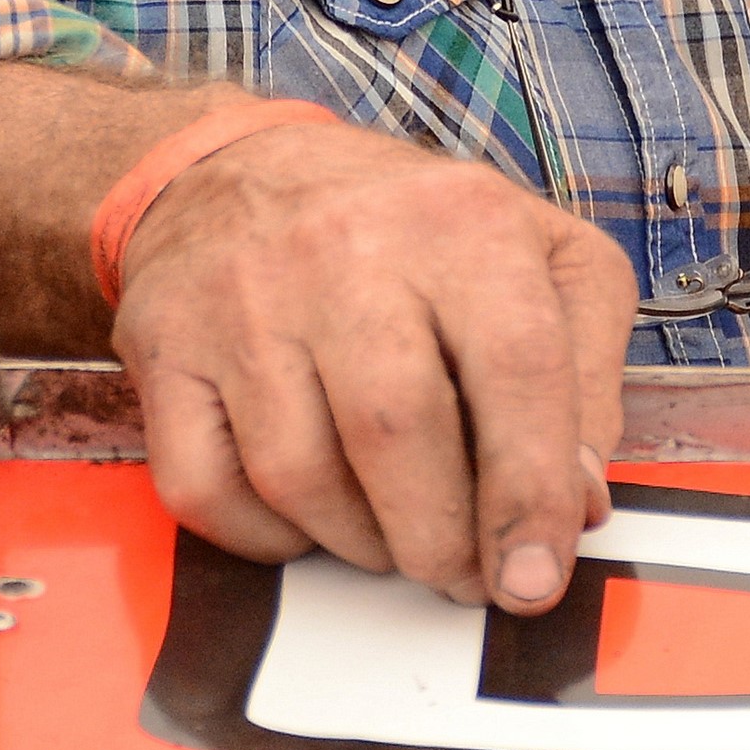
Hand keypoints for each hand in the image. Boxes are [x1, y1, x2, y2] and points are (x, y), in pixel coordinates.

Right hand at [113, 116, 633, 609]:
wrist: (247, 169)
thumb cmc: (418, 234)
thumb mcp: (544, 258)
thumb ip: (584, 377)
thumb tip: (575, 507)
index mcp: (464, 222)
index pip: (516, 366)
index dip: (531, 492)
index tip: (535, 580)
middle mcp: (347, 249)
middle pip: (397, 431)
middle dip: (441, 540)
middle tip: (465, 577)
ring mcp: (244, 299)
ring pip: (299, 475)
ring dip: (360, 544)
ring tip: (397, 539)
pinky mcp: (165, 347)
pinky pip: (208, 489)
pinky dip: (265, 536)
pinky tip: (311, 516)